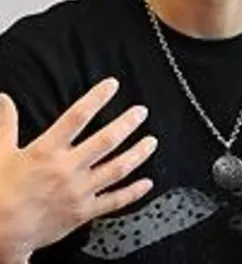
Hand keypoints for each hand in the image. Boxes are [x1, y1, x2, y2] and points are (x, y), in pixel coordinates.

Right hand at [0, 78, 156, 260]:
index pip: (77, 116)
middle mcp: (67, 169)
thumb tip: (4, 100)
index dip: (96, 98)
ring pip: (117, 168)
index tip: (111, 85)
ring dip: (138, 154)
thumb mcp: (0, 153)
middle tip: (141, 112)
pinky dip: (133, 192)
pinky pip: (114, 200)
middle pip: (106, 141)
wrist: (0, 233)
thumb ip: (6, 124)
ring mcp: (79, 191)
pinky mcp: (84, 212)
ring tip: (151, 142)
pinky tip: (146, 183)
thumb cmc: (0, 193)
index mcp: (47, 151)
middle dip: (127, 123)